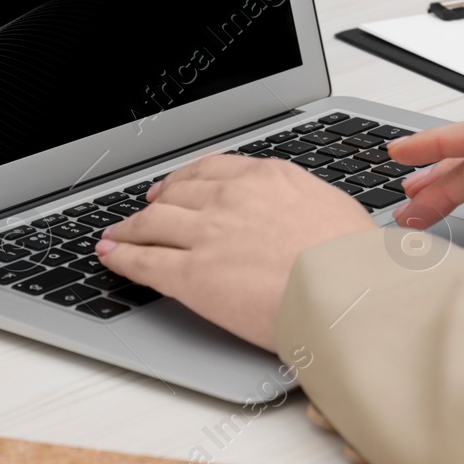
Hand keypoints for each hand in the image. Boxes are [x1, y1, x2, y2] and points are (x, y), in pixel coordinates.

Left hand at [95, 155, 372, 350]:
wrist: (348, 292)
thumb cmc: (353, 262)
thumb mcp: (334, 211)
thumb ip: (304, 205)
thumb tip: (303, 216)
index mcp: (268, 178)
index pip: (214, 170)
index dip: (189, 179)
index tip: (180, 185)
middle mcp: (231, 198)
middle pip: (178, 193)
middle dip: (157, 200)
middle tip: (146, 207)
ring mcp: (207, 234)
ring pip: (152, 223)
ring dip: (129, 228)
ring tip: (117, 233)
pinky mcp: (191, 275)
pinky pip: (144, 261)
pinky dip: (120, 256)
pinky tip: (110, 256)